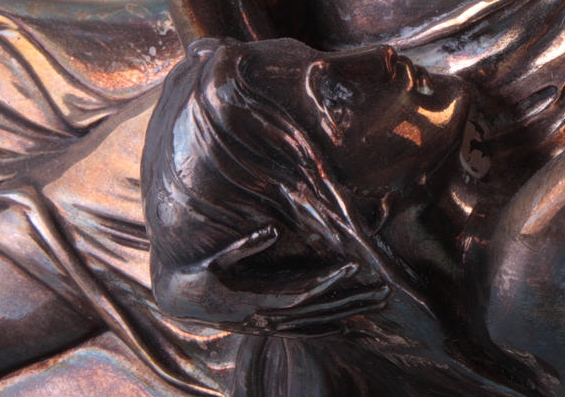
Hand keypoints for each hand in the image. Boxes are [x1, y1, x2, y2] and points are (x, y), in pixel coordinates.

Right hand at [209, 225, 390, 333]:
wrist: (179, 301)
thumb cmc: (197, 275)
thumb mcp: (216, 259)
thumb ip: (245, 247)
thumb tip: (273, 232)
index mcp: (260, 298)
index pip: (304, 290)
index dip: (330, 280)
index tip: (355, 266)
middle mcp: (268, 317)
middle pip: (319, 309)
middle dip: (352, 299)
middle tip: (384, 290)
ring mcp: (268, 324)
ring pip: (315, 322)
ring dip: (346, 313)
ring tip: (375, 305)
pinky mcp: (266, 327)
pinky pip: (301, 332)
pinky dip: (323, 329)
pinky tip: (343, 328)